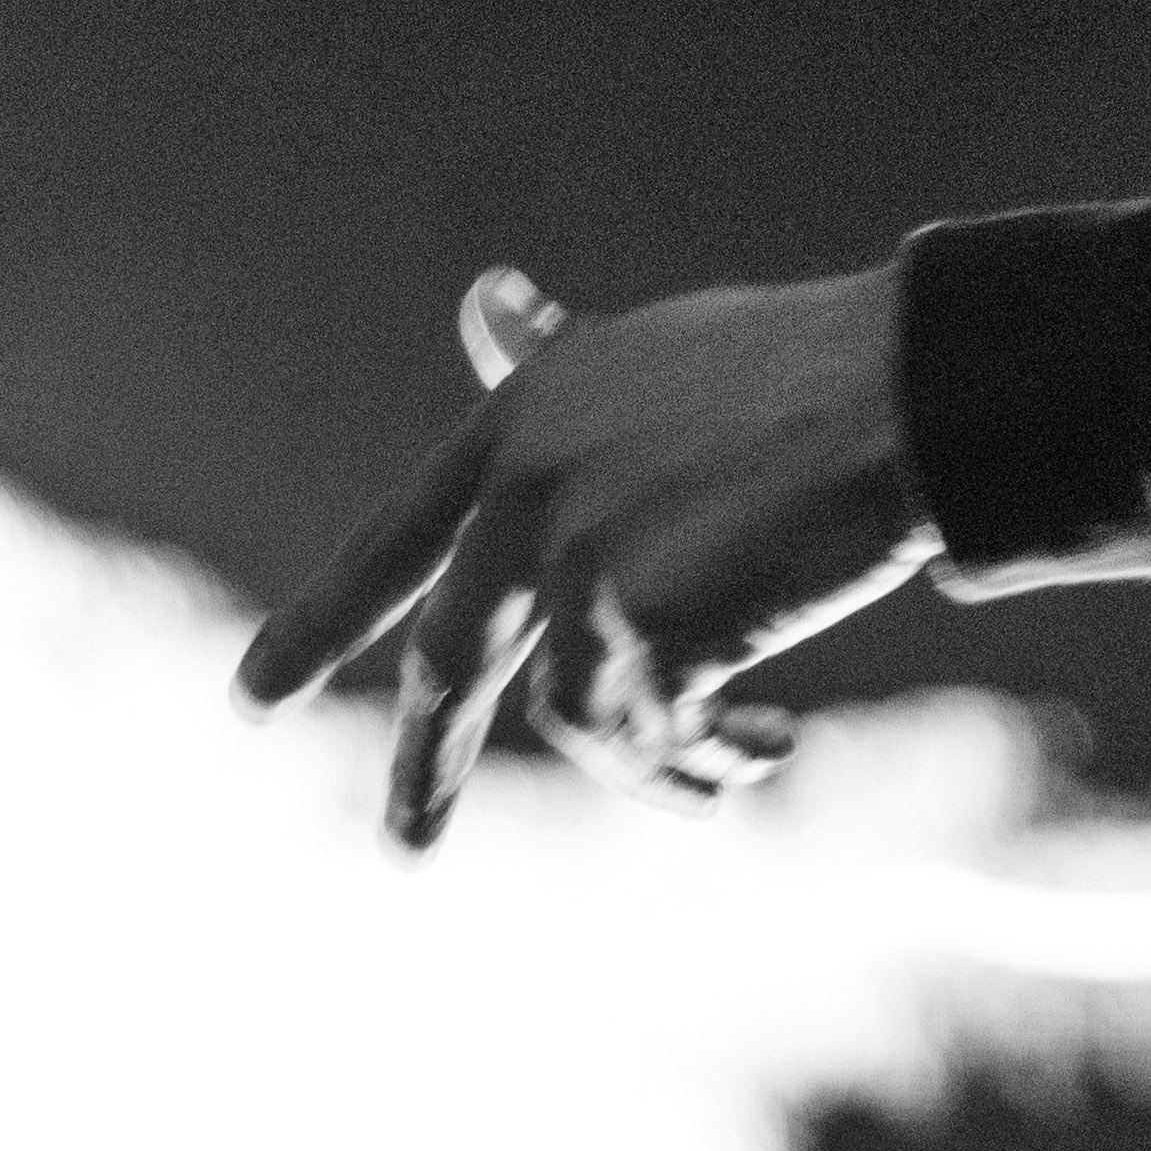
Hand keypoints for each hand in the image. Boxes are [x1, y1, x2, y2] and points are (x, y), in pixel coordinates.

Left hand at [234, 261, 942, 847]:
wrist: (902, 393)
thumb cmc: (801, 370)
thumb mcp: (646, 355)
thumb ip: (552, 359)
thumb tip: (481, 299)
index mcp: (514, 430)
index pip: (392, 544)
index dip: (318, 626)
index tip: (248, 703)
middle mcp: (524, 497)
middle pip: (451, 656)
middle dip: (427, 765)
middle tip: (403, 852)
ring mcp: (576, 563)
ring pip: (574, 715)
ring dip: (656, 765)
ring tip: (732, 767)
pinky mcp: (640, 626)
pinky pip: (650, 742)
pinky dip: (704, 766)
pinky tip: (764, 750)